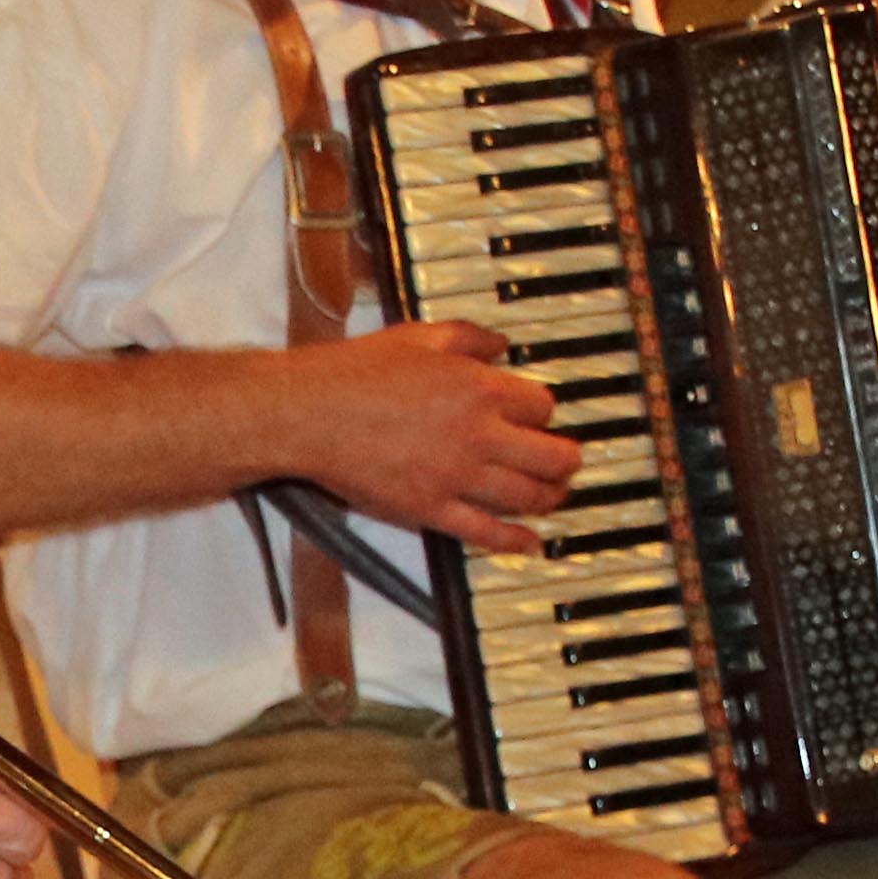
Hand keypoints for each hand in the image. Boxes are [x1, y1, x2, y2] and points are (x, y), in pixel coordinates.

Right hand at [284, 323, 577, 547]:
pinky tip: (529, 542)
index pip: (543, 406)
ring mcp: (457, 477)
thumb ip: (468, 337)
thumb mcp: (419, 336)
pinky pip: (486, 533)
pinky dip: (515, 540)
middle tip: (565, 463)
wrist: (311, 413)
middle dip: (566, 461)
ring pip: (528, 497)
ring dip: (549, 498)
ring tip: (552, 497)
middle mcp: (479, 435)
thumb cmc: (357, 372)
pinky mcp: (432, 509)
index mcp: (479, 389)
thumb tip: (501, 345)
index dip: (544, 412)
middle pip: (552, 457)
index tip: (537, 418)